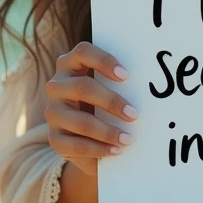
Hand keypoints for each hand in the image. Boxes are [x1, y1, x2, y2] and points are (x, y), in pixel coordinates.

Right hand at [45, 41, 137, 176]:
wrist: (88, 136)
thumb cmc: (104, 103)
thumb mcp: (108, 88)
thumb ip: (120, 82)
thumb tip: (149, 86)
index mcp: (71, 64)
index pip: (83, 52)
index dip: (104, 61)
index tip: (126, 75)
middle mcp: (57, 85)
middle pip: (82, 87)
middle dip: (112, 101)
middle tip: (134, 114)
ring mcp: (53, 112)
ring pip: (80, 121)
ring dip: (107, 131)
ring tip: (128, 139)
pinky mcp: (54, 138)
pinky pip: (75, 145)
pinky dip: (99, 149)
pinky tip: (116, 150)